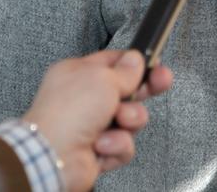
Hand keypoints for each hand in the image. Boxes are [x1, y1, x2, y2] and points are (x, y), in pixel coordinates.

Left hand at [23, 50, 172, 191]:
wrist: (55, 156)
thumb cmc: (69, 111)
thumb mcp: (102, 77)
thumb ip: (125, 69)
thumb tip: (136, 60)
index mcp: (78, 74)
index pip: (113, 62)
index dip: (136, 63)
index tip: (155, 63)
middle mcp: (84, 99)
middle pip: (126, 90)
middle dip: (144, 89)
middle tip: (160, 82)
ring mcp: (91, 125)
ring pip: (130, 119)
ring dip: (129, 120)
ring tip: (118, 120)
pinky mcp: (98, 150)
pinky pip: (124, 144)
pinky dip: (117, 144)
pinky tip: (102, 144)